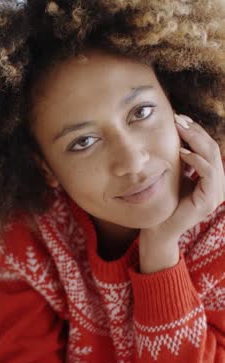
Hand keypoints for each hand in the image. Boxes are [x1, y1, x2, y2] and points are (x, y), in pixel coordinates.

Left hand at [142, 113, 223, 242]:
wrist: (158, 231)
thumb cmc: (162, 205)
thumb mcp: (173, 178)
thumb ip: (179, 163)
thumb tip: (174, 139)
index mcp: (210, 177)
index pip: (207, 147)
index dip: (195, 131)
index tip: (179, 119)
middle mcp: (217, 183)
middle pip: (212, 148)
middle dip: (195, 131)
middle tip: (179, 118)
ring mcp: (215, 193)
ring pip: (213, 157)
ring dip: (196, 140)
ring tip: (180, 129)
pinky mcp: (208, 201)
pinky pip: (208, 174)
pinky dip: (196, 160)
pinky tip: (181, 152)